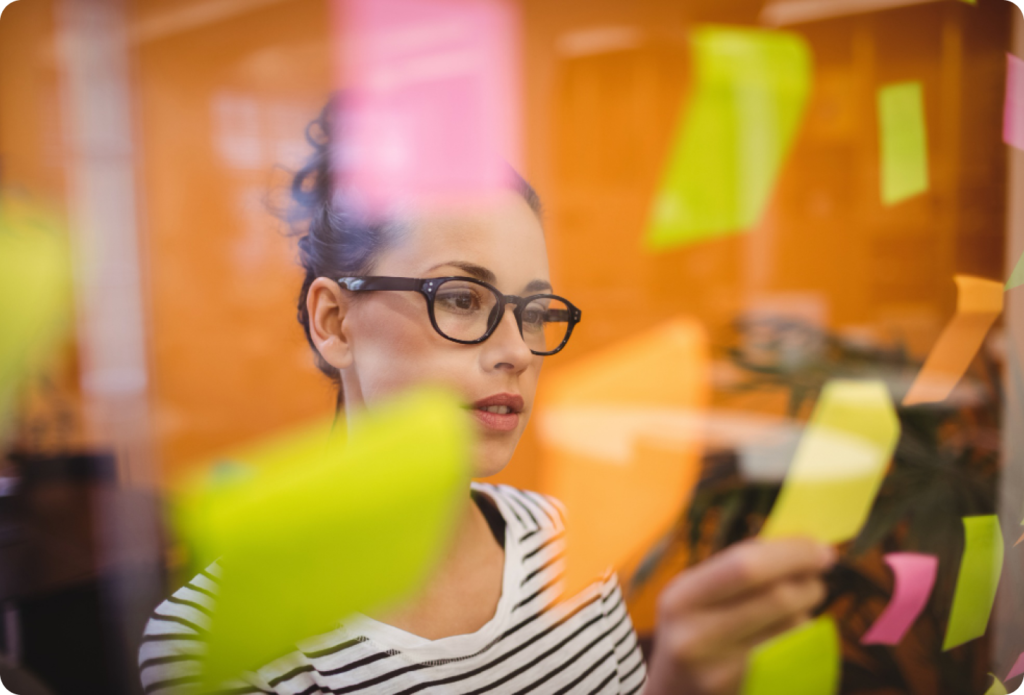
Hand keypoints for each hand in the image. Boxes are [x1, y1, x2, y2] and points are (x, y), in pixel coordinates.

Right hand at [643, 538, 835, 694]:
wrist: (673, 694)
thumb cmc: (692, 630)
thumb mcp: (695, 595)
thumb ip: (736, 567)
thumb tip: (800, 542)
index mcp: (681, 597)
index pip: (746, 566)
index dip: (792, 554)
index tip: (821, 548)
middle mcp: (695, 636)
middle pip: (777, 598)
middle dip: (809, 581)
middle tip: (817, 575)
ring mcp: (721, 671)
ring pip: (791, 629)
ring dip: (805, 612)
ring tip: (793, 607)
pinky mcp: (746, 692)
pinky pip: (793, 657)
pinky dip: (800, 639)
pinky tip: (786, 636)